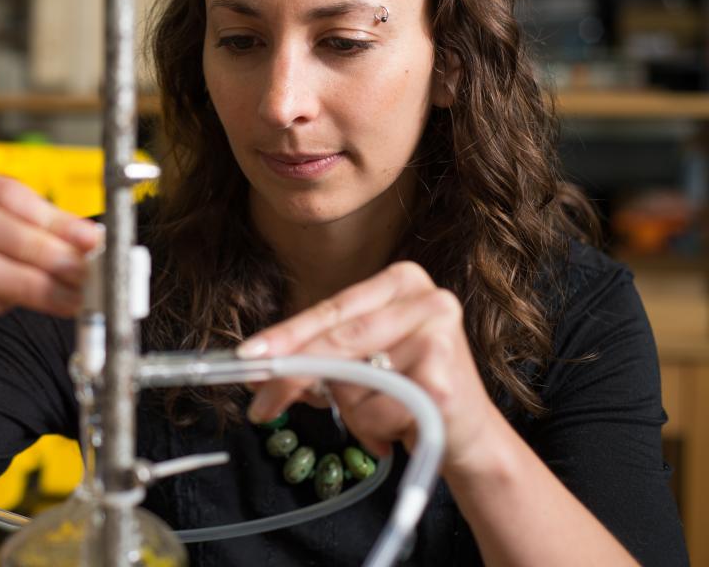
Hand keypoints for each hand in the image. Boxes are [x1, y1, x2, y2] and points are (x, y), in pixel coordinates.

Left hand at [239, 262, 500, 473]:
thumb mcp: (362, 361)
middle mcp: (426, 298)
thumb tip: (259, 368)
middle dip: (291, 377)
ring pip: (354, 382)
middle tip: (260, 407)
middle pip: (337, 341)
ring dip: (353, 414)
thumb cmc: (407, 390)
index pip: (329, 310)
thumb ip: (319, 356)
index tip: (247, 357)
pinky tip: (400, 429)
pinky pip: (378, 412)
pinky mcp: (446, 379)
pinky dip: (376, 431)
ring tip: (382, 417)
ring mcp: (440, 336)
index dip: (285, 336)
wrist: (469, 436)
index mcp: (400, 281)